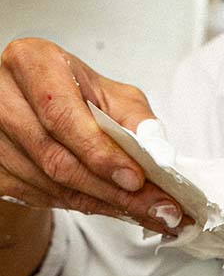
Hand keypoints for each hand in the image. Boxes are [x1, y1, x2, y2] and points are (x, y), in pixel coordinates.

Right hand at [0, 37, 186, 233]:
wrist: (42, 108)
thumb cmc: (80, 95)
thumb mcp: (115, 96)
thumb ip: (138, 121)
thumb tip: (157, 157)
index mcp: (34, 64)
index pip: (63, 116)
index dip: (101, 154)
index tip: (136, 179)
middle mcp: (3, 96)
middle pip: (57, 158)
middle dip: (113, 190)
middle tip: (156, 208)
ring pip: (50, 185)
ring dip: (104, 204)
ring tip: (146, 211)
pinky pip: (42, 198)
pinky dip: (85, 207)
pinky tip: (115, 207)